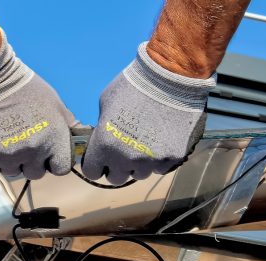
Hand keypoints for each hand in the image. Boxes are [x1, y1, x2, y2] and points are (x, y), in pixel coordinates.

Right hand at [0, 30, 75, 179]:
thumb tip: (81, 138)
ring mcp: (10, 155)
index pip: (61, 169)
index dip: (55, 163)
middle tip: (25, 145)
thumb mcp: (55, 104)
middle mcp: (34, 151)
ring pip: (15, 173)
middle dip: (33, 163)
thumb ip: (69, 125)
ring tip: (8, 143)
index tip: (48, 155)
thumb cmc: (26, 89)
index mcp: (54, 140)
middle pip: (36, 173)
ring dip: (13, 163)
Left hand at [82, 42, 215, 184]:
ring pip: (140, 174)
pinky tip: (161, 142)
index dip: (96, 165)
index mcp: (105, 145)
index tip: (101, 159)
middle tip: (124, 152)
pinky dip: (159, 159)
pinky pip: (161, 168)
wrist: (171, 76)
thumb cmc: (133, 84)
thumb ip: (103, 127)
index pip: (92, 172)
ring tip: (145, 144)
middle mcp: (126, 159)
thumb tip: (104, 137)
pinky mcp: (172, 158)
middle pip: (116, 178)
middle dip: (117, 167)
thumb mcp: (106, 103)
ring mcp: (151, 161)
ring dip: (139, 164)